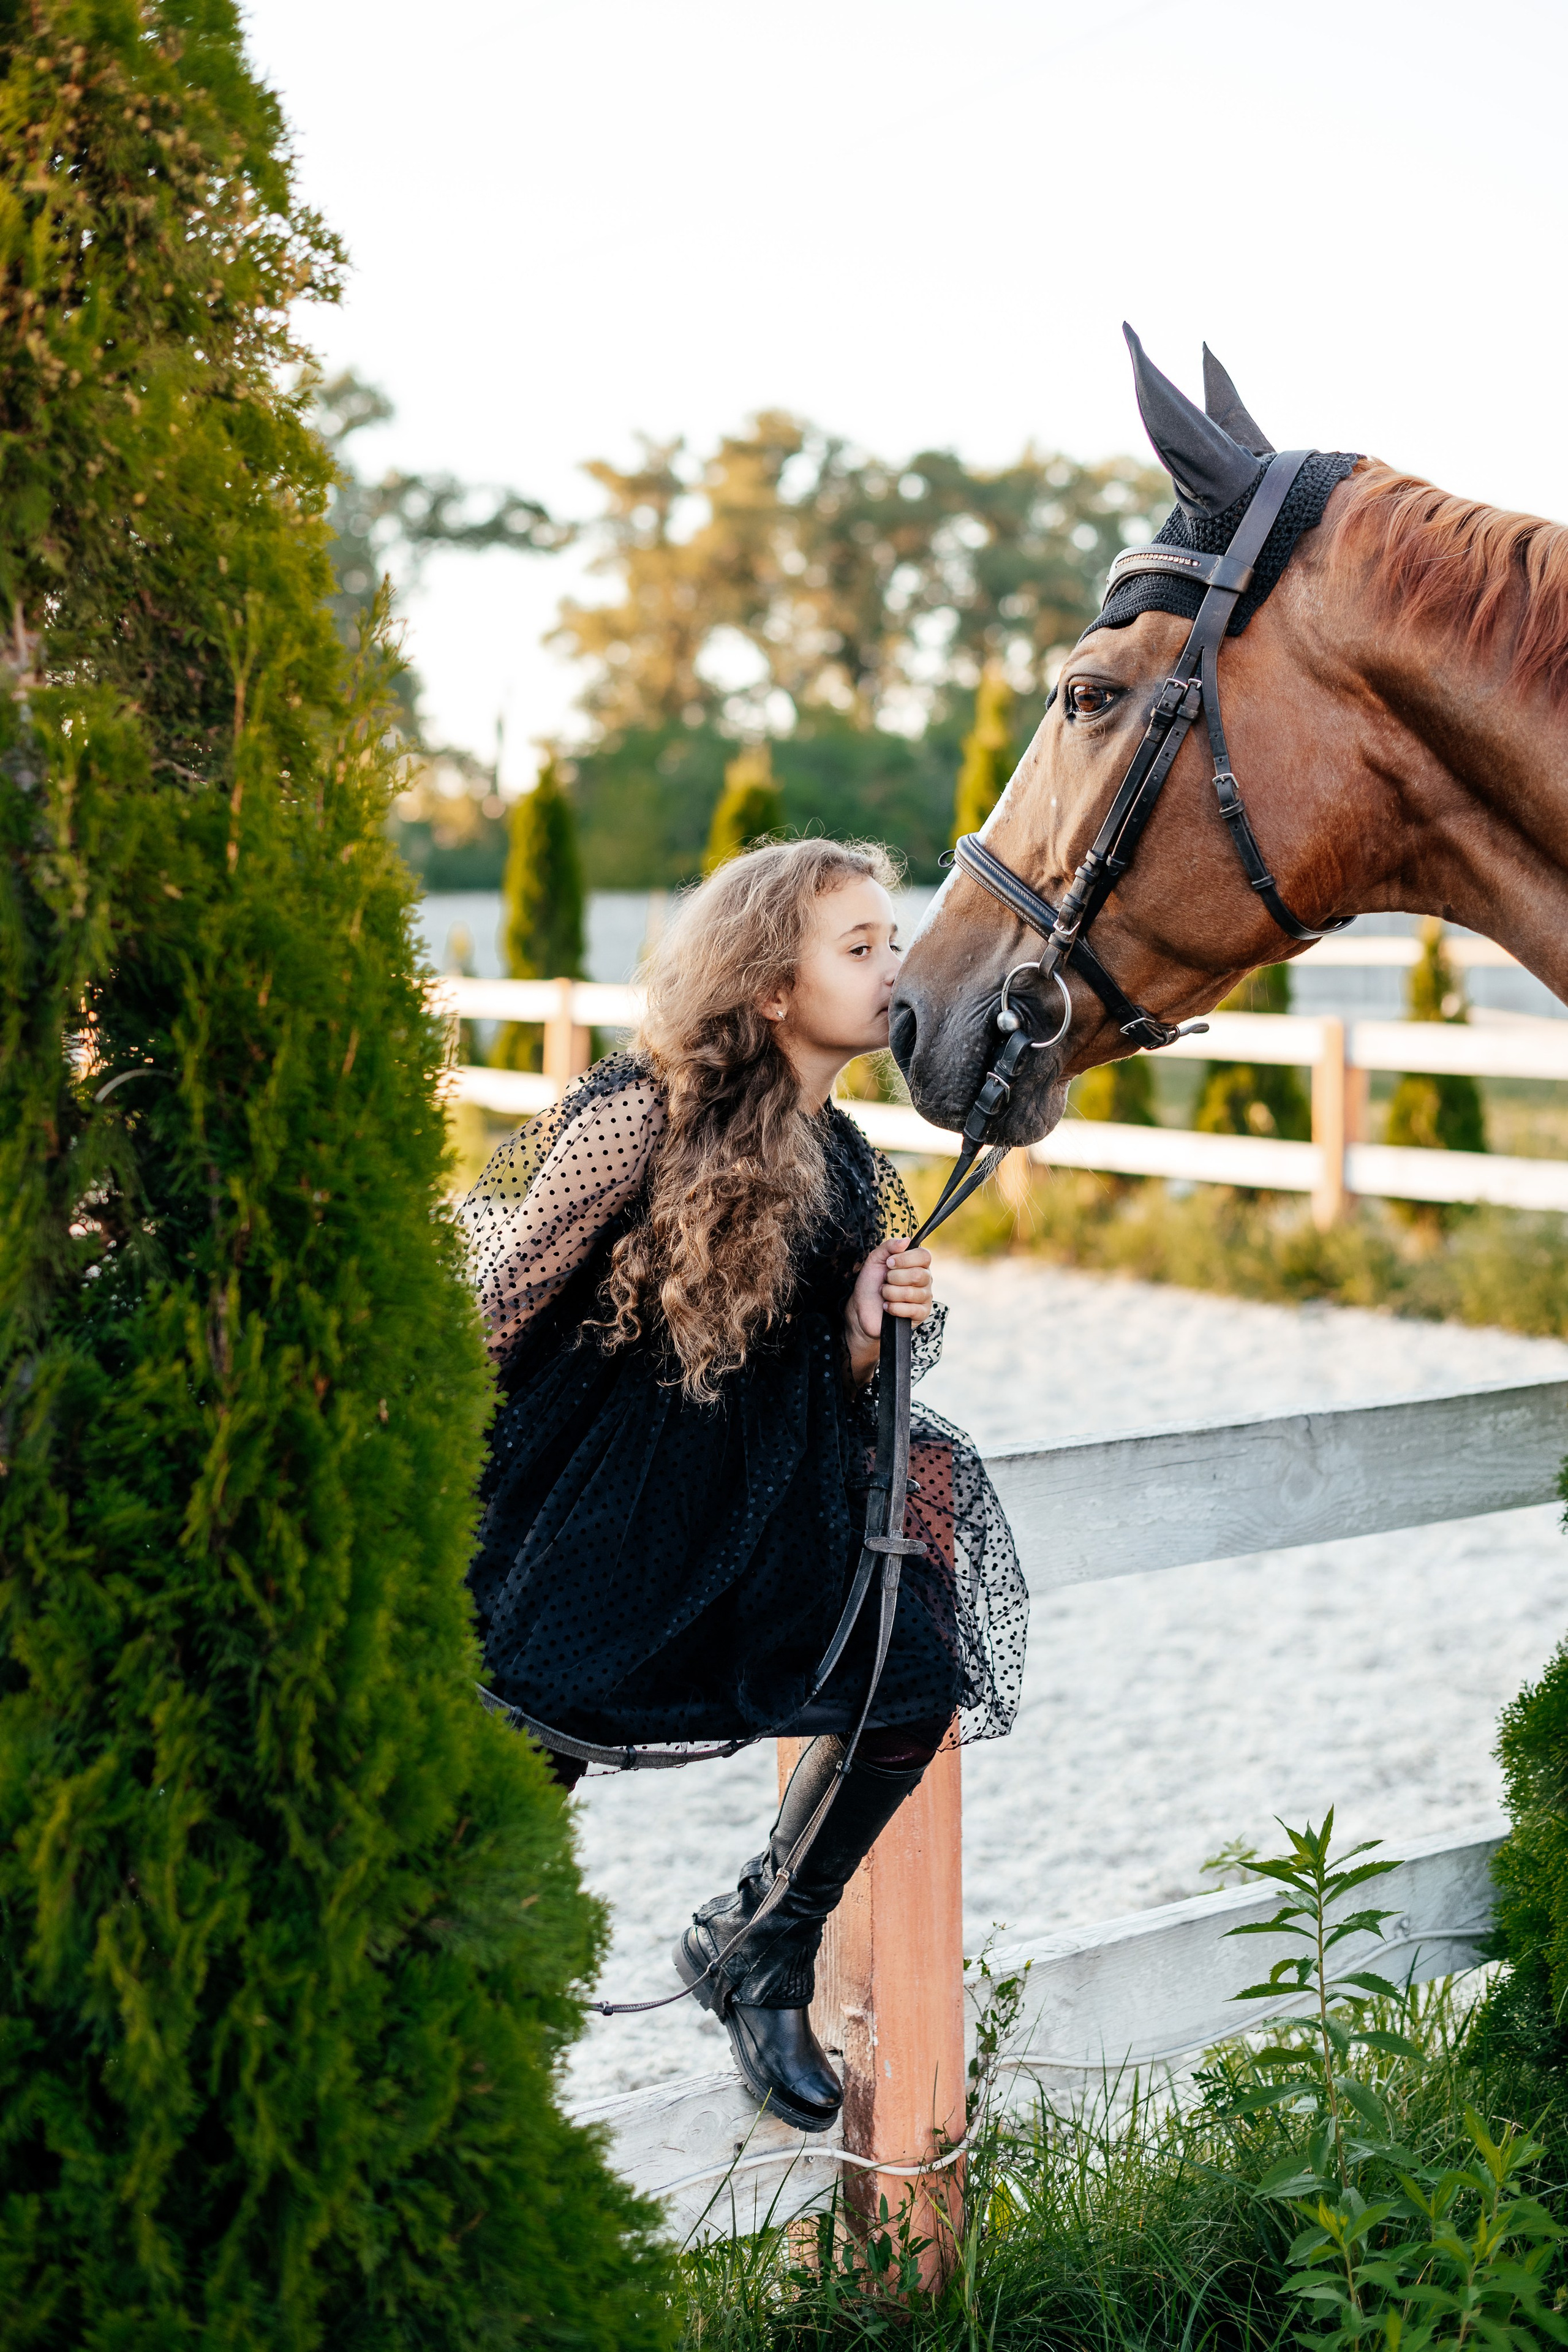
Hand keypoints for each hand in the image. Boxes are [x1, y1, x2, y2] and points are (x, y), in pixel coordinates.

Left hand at [844, 1237, 933, 1384]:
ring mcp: (924, 1297)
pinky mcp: (921, 1314)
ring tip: (884, 1295)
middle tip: (885, 1281)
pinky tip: (887, 1307)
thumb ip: (889, 1246)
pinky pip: (911, 1309)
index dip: (905, 1259)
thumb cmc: (871, 1284)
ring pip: (911, 1293)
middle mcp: (924, 1279)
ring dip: (890, 1293)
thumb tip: (906, 1240)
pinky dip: (893, 1307)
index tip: (889, 1264)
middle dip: (894, 1278)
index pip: (924, 1256)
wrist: (862, 1310)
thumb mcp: (875, 1260)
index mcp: (917, 1264)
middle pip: (918, 1275)